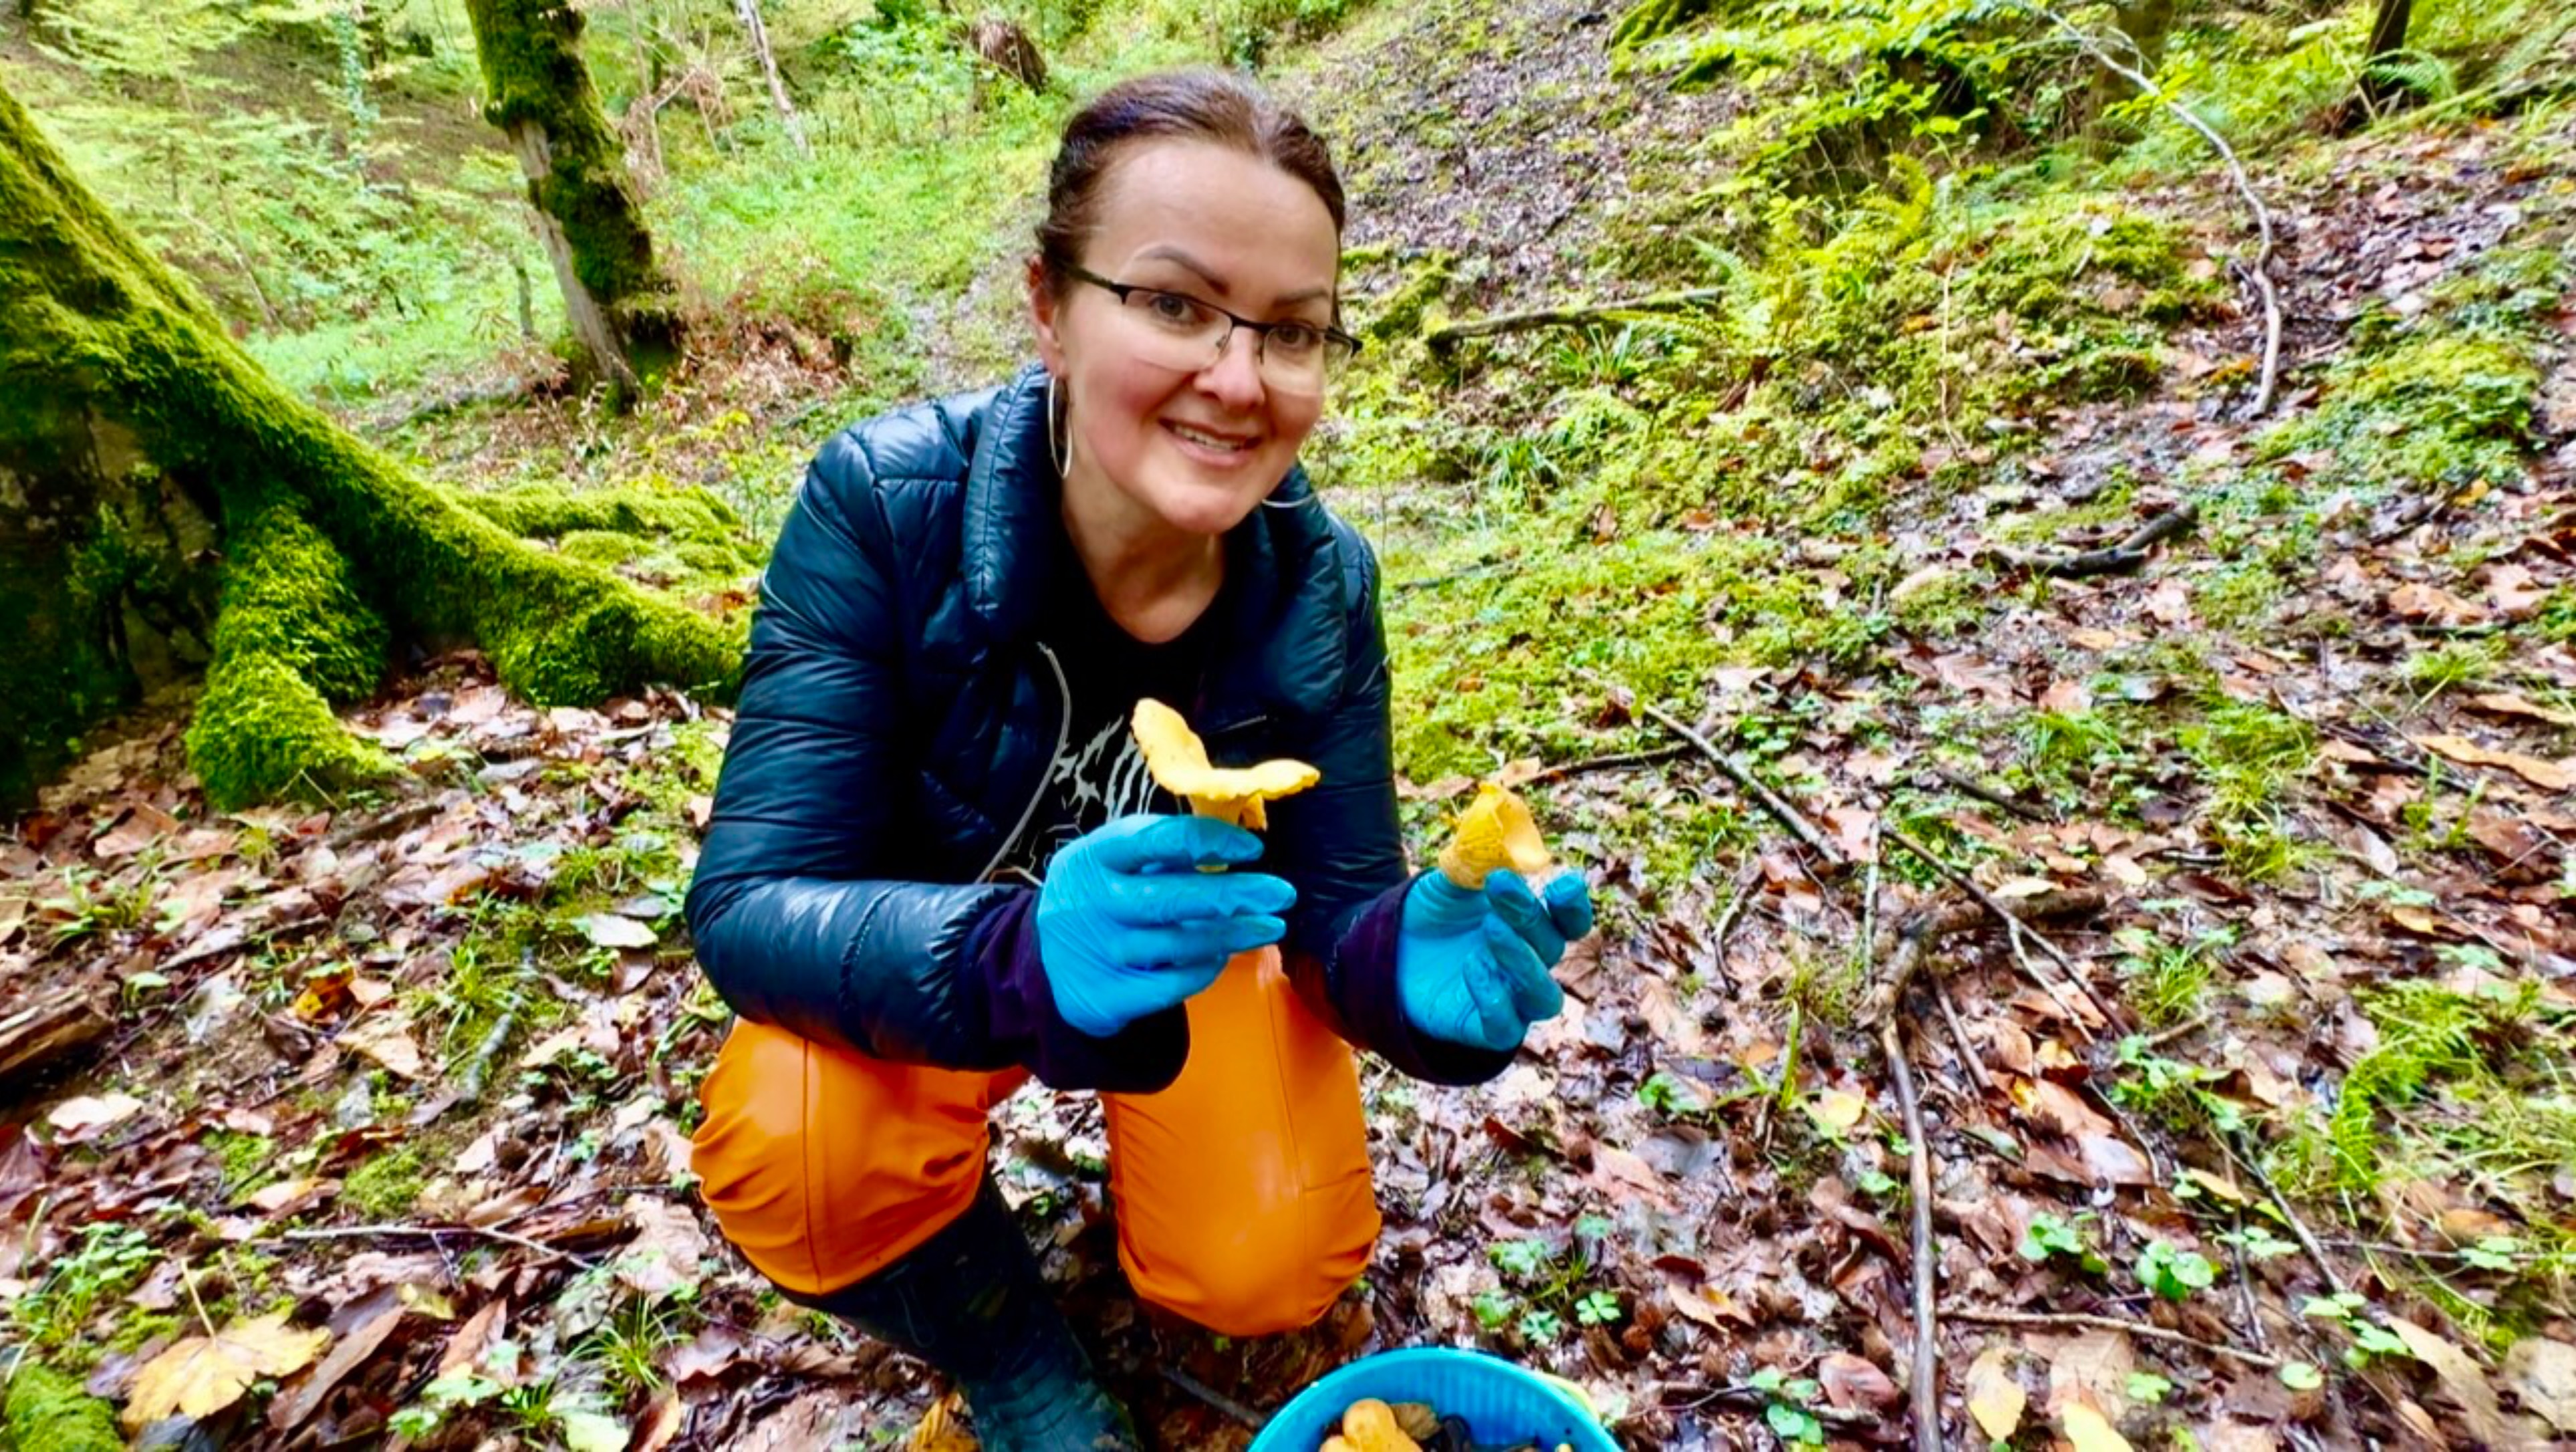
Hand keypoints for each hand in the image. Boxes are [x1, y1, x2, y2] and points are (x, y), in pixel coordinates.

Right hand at [1035, 814, 1295, 1037]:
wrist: (1043, 962)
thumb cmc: (1100, 895)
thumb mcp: (1114, 859)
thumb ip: (1164, 849)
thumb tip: (1237, 846)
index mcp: (1097, 855)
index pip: (1161, 839)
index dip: (1212, 841)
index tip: (1252, 849)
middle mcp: (1095, 902)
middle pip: (1173, 898)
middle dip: (1235, 895)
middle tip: (1283, 894)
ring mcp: (1101, 952)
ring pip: (1178, 945)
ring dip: (1233, 935)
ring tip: (1269, 926)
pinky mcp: (1109, 996)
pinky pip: (1171, 985)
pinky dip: (1204, 970)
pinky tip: (1224, 956)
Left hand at [1396, 868, 1592, 1051]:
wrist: (1387, 950)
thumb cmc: (1429, 914)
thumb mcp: (1448, 880)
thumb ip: (1475, 860)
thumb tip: (1497, 830)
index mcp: (1530, 928)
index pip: (1570, 922)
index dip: (1573, 906)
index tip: (1561, 883)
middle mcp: (1527, 965)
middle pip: (1552, 949)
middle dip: (1530, 916)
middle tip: (1499, 885)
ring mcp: (1509, 1000)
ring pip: (1543, 998)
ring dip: (1524, 962)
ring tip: (1491, 930)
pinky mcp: (1481, 1028)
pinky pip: (1504, 1029)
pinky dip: (1496, 1001)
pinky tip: (1473, 967)